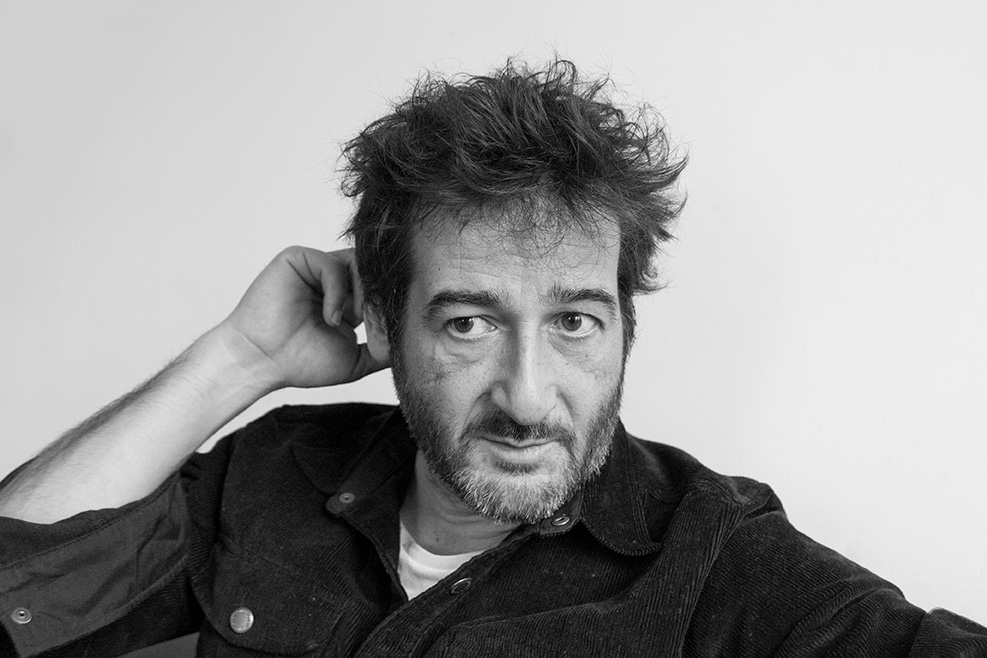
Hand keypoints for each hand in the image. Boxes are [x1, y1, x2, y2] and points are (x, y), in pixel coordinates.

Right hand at [217, 246, 389, 390]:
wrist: (261, 362)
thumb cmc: (299, 362)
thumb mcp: (356, 358)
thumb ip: (383, 347)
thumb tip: (412, 340)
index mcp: (346, 298)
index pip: (380, 289)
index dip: (390, 306)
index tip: (394, 327)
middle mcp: (333, 279)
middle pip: (373, 273)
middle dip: (381, 298)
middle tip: (378, 323)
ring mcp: (316, 267)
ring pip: (358, 264)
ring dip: (363, 293)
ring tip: (354, 321)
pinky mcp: (299, 258)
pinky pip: (332, 265)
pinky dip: (339, 292)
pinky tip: (332, 318)